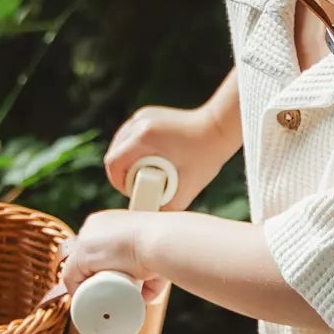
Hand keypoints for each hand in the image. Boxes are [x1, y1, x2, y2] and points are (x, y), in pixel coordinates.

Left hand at [53, 210, 166, 303]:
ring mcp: (85, 239)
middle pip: (85, 257)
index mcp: (108, 221)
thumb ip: (150, 277)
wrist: (160, 241)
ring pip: (77, 268)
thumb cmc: (162, 247)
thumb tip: (146, 295)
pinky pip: (70, 277)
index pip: (96, 246)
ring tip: (96, 300)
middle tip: (104, 293)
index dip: (99, 266)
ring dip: (84, 285)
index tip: (108, 282)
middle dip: (92, 276)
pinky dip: (75, 290)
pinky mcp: (82, 255)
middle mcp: (93, 226)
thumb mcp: (153, 259)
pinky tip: (81, 301)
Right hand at [104, 104, 225, 210]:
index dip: (119, 183)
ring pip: (119, 143)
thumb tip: (151, 219)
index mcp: (144, 137)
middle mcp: (139, 123)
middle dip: (123, 173)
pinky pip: (130, 136)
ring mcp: (142, 116)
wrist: (220, 128)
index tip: (134, 192)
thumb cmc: (206, 157)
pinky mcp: (148, 115)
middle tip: (140, 185)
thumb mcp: (187, 188)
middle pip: (114, 153)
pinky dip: (133, 149)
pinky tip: (146, 159)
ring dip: (126, 161)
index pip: (114, 163)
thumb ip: (168, 207)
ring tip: (143, 173)